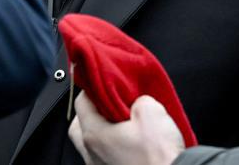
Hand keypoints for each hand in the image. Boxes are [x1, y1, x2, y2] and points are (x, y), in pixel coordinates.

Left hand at [68, 93, 184, 164]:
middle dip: (91, 112)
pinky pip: (104, 157)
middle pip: (79, 126)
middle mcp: (92, 154)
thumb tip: (139, 102)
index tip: (104, 81)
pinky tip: (131, 142)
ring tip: (124, 123)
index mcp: (95, 135)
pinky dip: (113, 147)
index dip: (94, 87)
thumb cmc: (159, 158)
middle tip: (109, 103)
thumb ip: (139, 99)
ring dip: (102, 131)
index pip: (81, 102)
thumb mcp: (152, 111)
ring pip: (91, 144)